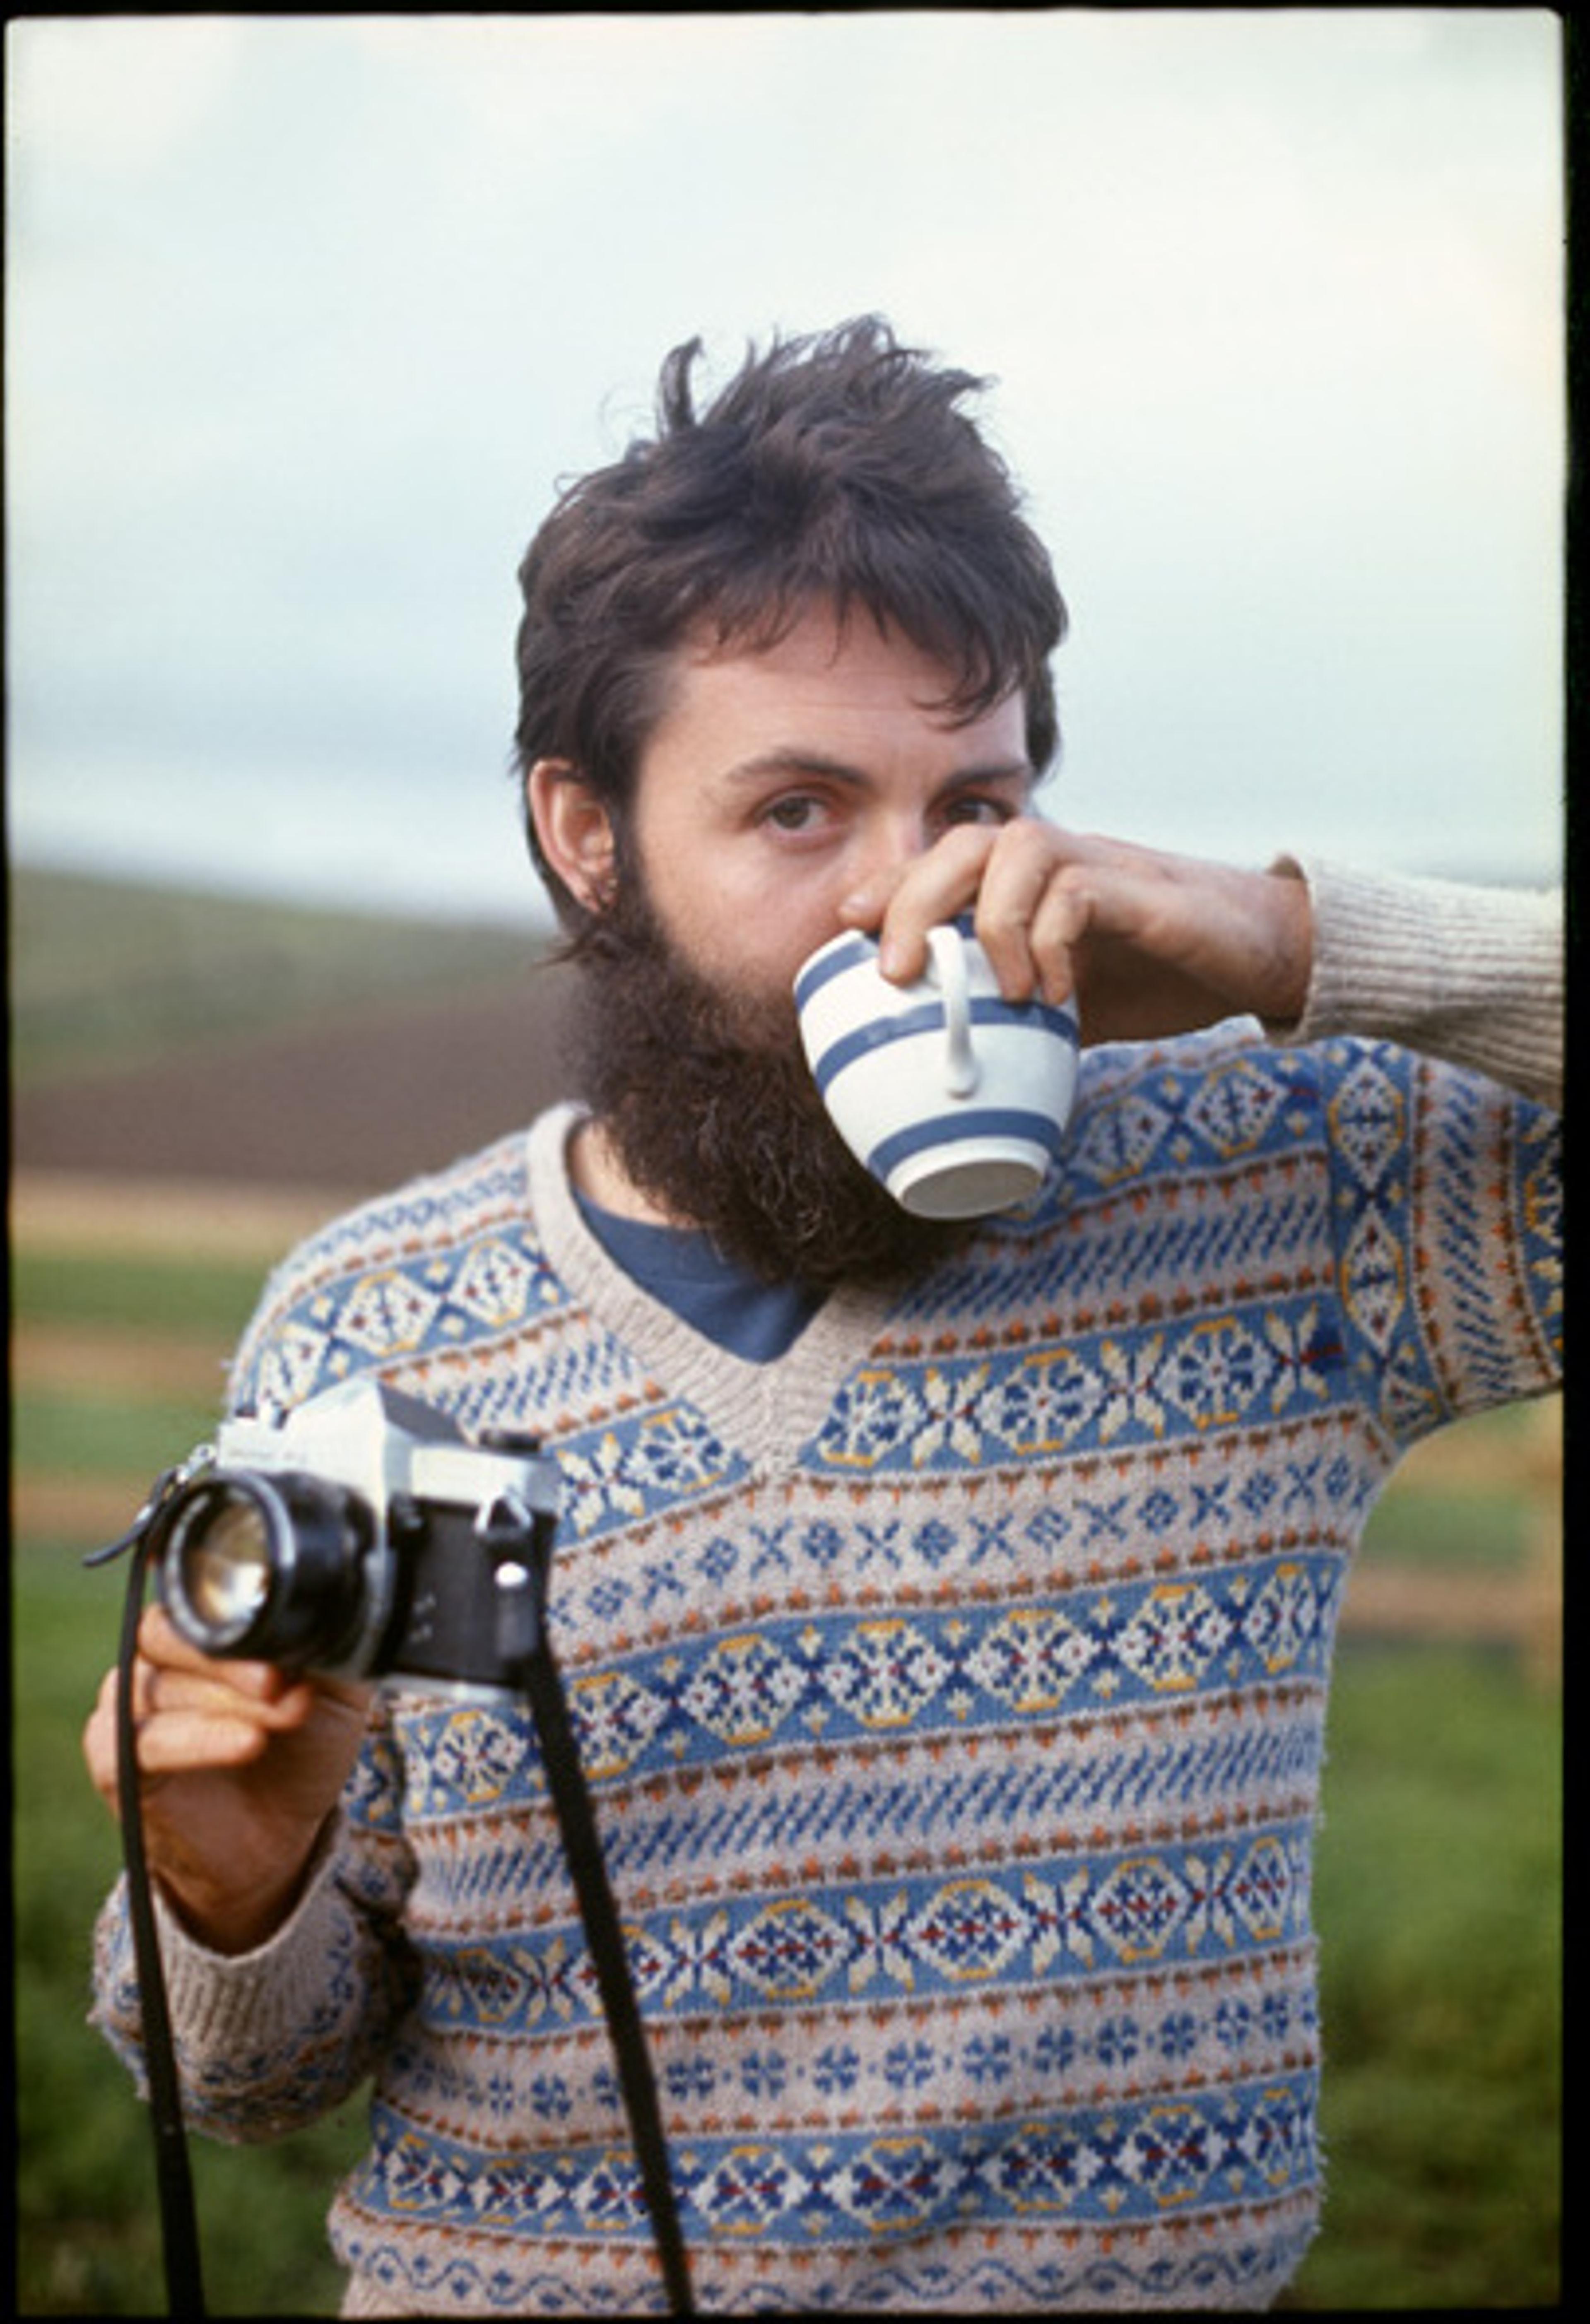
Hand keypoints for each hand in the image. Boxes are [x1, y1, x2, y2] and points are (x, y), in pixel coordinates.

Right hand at [83, 1606, 371, 1954]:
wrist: (280, 1836)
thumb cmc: (298, 1750)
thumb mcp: (333, 1692)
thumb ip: (331, 1648)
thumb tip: (339, 1612)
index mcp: (200, 1632)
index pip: (200, 1601)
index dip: (244, 1617)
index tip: (296, 1640)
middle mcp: (154, 1662)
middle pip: (170, 1636)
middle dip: (232, 1659)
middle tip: (282, 1682)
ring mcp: (129, 1710)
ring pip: (163, 1688)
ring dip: (230, 1703)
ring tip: (284, 1716)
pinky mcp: (115, 1763)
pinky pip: (143, 1742)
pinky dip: (199, 1739)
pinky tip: (247, 1744)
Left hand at [841, 818, 1312, 1045]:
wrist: (1256, 955)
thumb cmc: (1155, 973)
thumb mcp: (1067, 1002)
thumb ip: (1013, 1018)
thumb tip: (949, 1076)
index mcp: (1026, 884)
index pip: (941, 864)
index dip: (888, 887)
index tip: (844, 928)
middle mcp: (1054, 859)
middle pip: (961, 844)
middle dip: (913, 900)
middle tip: (896, 970)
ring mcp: (1096, 866)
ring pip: (1012, 849)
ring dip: (987, 920)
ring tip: (997, 990)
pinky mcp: (1138, 889)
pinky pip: (1075, 890)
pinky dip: (1050, 940)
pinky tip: (1055, 992)